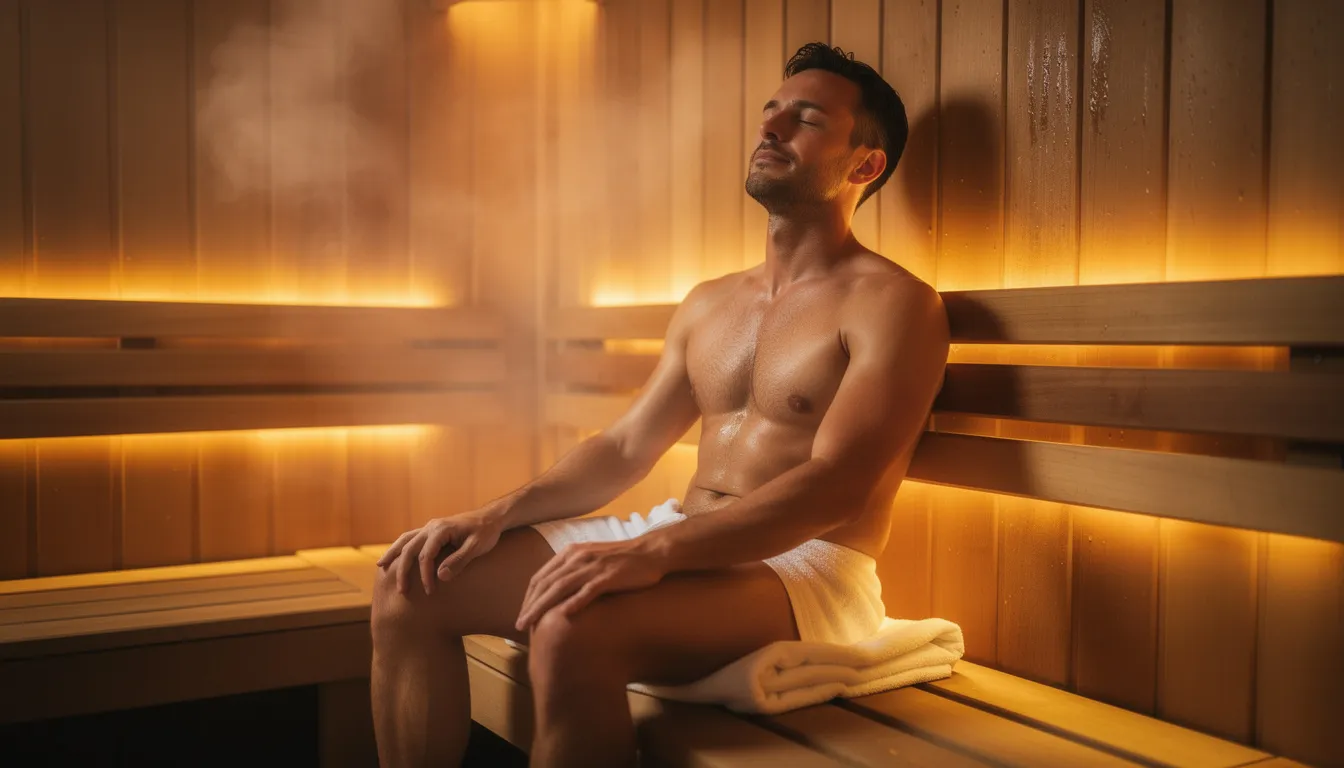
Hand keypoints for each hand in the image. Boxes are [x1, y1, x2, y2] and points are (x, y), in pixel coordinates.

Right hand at [377, 507, 505, 595]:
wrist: (491, 518)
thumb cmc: (486, 533)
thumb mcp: (477, 547)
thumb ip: (459, 561)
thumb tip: (440, 576)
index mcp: (441, 529)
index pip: (426, 555)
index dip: (426, 575)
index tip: (430, 591)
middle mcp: (432, 526)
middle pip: (410, 548)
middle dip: (403, 570)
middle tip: (402, 591)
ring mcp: (430, 527)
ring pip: (405, 540)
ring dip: (393, 554)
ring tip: (381, 568)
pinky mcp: (431, 531)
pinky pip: (410, 538)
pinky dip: (400, 547)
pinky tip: (393, 557)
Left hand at [515, 539, 667, 632]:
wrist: (650, 552)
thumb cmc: (621, 560)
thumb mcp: (591, 560)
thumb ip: (573, 571)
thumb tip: (556, 592)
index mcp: (570, 553)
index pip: (541, 576)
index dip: (529, 596)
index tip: (522, 613)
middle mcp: (577, 557)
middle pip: (546, 583)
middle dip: (530, 605)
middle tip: (519, 625)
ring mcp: (592, 566)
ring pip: (560, 588)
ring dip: (542, 607)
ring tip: (531, 624)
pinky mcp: (608, 576)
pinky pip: (587, 591)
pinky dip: (574, 603)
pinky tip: (563, 616)